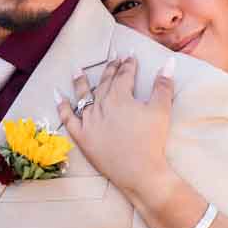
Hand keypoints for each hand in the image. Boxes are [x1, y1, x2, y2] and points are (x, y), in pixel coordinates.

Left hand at [55, 55, 176, 205]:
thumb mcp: (161, 110)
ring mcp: (89, 121)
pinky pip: (67, 119)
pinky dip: (61, 106)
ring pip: (83, 96)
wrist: (139, 172)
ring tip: (78, 70)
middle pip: (105, 83)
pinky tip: (57, 96)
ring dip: (81, 82)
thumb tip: (169, 62)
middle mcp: (101, 105)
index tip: (130, 56)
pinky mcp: (82, 137)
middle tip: (114, 59)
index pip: (124, 75)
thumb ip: (163, 85)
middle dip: (110, 69)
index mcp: (120, 97)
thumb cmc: (152, 141)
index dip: (128, 64)